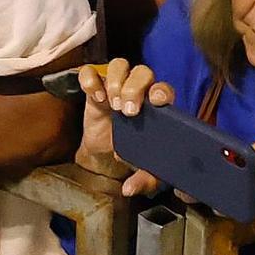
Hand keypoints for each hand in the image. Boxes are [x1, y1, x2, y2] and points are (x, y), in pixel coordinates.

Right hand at [74, 60, 167, 188]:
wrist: (104, 152)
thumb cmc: (130, 152)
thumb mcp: (141, 168)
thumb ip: (143, 179)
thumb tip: (130, 189)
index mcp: (156, 106)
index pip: (163, 89)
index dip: (161, 91)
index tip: (155, 102)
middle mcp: (139, 90)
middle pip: (142, 72)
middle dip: (135, 88)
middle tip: (128, 111)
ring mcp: (116, 86)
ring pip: (120, 65)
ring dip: (116, 81)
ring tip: (112, 104)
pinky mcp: (95, 87)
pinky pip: (91, 71)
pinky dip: (91, 79)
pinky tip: (94, 96)